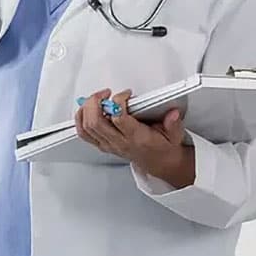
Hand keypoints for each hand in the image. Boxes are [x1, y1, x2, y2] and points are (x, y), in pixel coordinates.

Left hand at [75, 89, 195, 187]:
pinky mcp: (102, 144)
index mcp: (136, 138)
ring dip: (88, 108)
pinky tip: (87, 108)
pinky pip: (84, 133)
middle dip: (96, 102)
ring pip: (87, 127)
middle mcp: (119, 142)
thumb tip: (172, 114)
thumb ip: (173, 124)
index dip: (118, 101)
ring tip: (98, 98)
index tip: (126, 94)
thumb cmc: (162, 146)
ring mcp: (108, 144)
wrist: (158, 162)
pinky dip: (80, 118)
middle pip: (95, 122)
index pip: (119, 118)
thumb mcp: (174, 135)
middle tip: (105, 93)